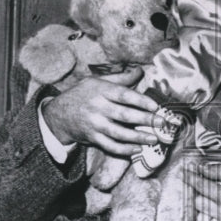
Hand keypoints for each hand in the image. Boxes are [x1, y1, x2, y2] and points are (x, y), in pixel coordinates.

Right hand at [41, 69, 174, 154]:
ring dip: (138, 137)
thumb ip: (120, 78)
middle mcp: (98, 108)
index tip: (155, 106)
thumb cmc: (81, 94)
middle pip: (124, 115)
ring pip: (119, 133)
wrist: (58, 114)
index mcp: (101, 91)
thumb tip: (140, 70)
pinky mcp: (93, 138)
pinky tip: (137, 150)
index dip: (140, 100)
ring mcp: (95, 125)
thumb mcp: (96, 81)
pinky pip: (110, 146)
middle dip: (145, 120)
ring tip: (154, 139)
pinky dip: (124, 150)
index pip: (124, 95)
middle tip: (162, 123)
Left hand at [189, 162, 220, 220]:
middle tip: (204, 187)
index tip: (186, 171)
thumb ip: (220, 170)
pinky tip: (210, 220)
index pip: (200, 185)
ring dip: (203, 210)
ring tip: (211, 203)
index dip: (191, 177)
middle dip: (199, 193)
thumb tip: (200, 167)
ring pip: (201, 219)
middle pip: (198, 203)